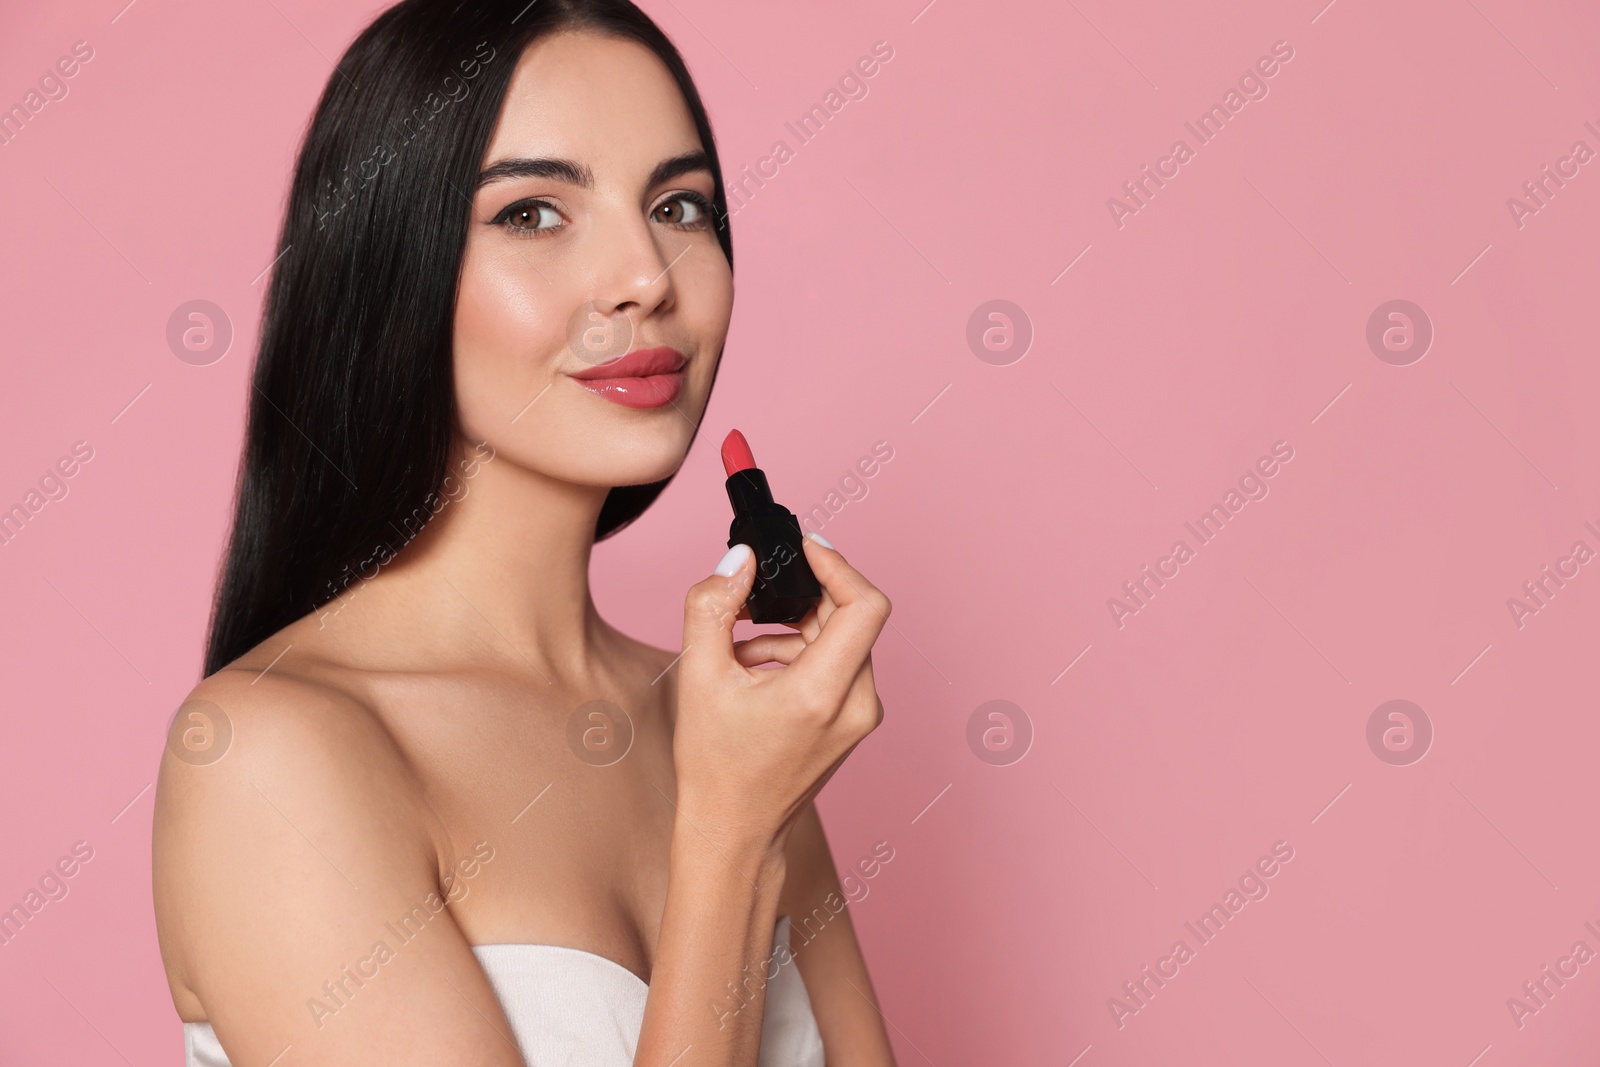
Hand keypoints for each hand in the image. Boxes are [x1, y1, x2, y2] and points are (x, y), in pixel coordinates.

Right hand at [672, 534, 889, 852]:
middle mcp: (856, 704)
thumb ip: (713, 606)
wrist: (734, 832)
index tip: (804, 550)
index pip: (865, 604)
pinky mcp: (852, 722)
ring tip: (738, 653)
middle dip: (799, 601)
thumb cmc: (715, 765)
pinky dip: (798, 655)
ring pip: (839, 641)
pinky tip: (754, 673)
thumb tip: (740, 559)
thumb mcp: (698, 676)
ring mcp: (860, 716)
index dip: (839, 566)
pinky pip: (836, 665)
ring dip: (791, 631)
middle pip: (848, 618)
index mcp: (823, 692)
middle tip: (750, 601)